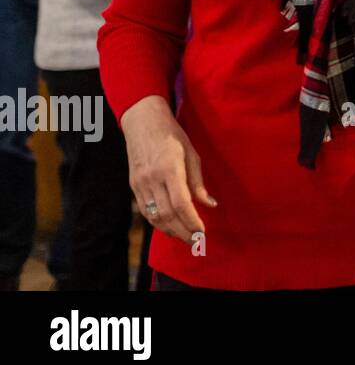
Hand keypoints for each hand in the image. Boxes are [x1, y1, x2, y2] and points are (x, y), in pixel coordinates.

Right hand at [120, 95, 216, 243]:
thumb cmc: (172, 135)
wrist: (142, 122)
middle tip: (197, 242)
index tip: (202, 232)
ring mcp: (140, 184)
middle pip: (168, 214)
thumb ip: (198, 182)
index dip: (192, 221)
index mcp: (169, 169)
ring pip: (155, 216)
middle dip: (183, 231)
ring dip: (171, 231)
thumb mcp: (192, 154)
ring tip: (186, 238)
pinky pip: (146, 211)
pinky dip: (158, 223)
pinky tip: (169, 228)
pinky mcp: (134, 186)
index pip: (181, 203)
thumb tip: (210, 204)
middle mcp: (152, 179)